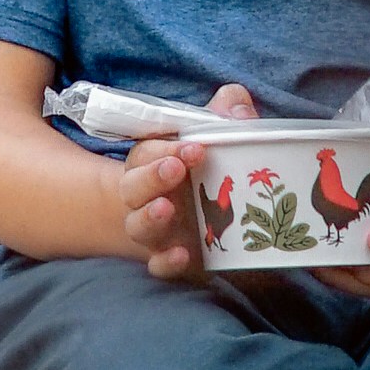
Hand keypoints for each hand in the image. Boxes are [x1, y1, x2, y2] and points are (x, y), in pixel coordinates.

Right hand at [122, 80, 253, 279]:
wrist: (207, 225)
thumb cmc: (207, 173)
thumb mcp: (217, 142)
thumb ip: (226, 118)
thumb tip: (237, 105)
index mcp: (154, 164)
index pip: (147, 152)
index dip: (166, 148)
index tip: (194, 147)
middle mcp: (147, 197)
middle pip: (132, 187)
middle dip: (151, 177)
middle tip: (176, 169)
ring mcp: (157, 231)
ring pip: (138, 225)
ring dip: (149, 216)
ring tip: (166, 208)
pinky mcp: (170, 258)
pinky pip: (158, 265)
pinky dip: (166, 261)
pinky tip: (182, 254)